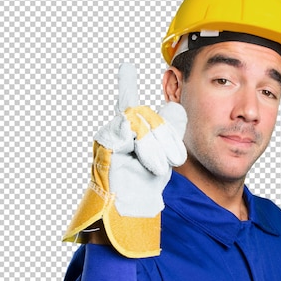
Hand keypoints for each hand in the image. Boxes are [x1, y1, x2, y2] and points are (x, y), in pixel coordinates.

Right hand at [63, 63, 186, 257]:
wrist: (132, 215)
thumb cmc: (144, 190)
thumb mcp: (164, 157)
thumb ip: (168, 133)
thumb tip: (174, 107)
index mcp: (129, 134)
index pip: (128, 102)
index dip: (126, 83)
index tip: (126, 64)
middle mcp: (116, 132)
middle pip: (147, 114)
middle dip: (167, 135)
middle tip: (176, 160)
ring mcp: (108, 138)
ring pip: (141, 120)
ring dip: (157, 145)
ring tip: (161, 167)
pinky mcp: (104, 146)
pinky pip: (129, 130)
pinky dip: (144, 146)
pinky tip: (149, 164)